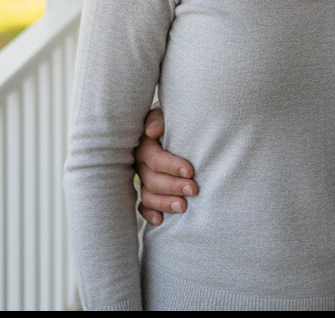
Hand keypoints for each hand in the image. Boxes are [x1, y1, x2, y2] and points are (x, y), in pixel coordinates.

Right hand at [134, 107, 198, 225]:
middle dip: (174, 186)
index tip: (191, 170)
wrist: (171, 126)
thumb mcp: (165, 114)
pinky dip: (150, 214)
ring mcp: (142, 178)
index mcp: (144, 145)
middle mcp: (140, 164)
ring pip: (148, 195)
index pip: (155, 159)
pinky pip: (143, 206)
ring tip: (184, 207)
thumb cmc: (171, 119)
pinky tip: (161, 220)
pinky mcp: (146, 190)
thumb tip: (153, 131)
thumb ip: (158, 120)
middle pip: (152, 180)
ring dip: (165, 203)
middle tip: (194, 190)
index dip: (172, 166)